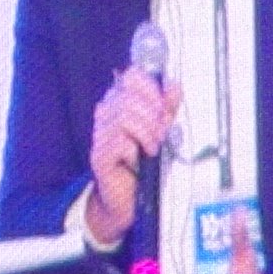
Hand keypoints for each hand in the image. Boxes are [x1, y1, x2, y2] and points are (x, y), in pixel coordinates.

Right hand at [85, 66, 177, 248]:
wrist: (129, 196)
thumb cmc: (144, 161)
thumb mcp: (161, 130)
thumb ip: (167, 108)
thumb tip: (173, 85)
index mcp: (121, 101)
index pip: (131, 77)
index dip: (150, 89)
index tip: (163, 107)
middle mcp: (106, 113)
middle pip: (129, 98)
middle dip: (152, 117)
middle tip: (161, 134)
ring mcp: (99, 134)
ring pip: (124, 118)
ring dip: (146, 134)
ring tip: (152, 149)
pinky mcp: (99, 155)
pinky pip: (119, 143)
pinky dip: (135, 151)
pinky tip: (138, 159)